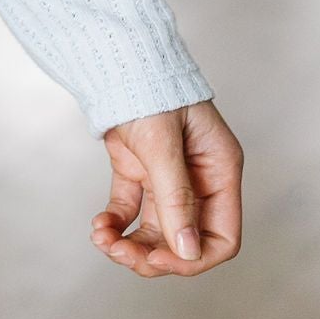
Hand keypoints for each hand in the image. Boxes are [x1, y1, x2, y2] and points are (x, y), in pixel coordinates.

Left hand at [92, 99, 242, 278]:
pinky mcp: (137, 173)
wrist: (117, 58)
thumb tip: (188, 252)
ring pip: (155, 233)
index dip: (193, 258)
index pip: (221, 237)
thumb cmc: (150, 89)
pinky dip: (114, 224)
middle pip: (184, 241)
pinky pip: (129, 213)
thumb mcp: (163, 144)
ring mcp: (167, 179)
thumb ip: (176, 199)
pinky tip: (98, 226)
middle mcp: (198, 181)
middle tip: (118, 253)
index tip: (158, 259)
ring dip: (128, 244)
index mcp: (219, 173)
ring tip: (101, 239)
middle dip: (152, 256)